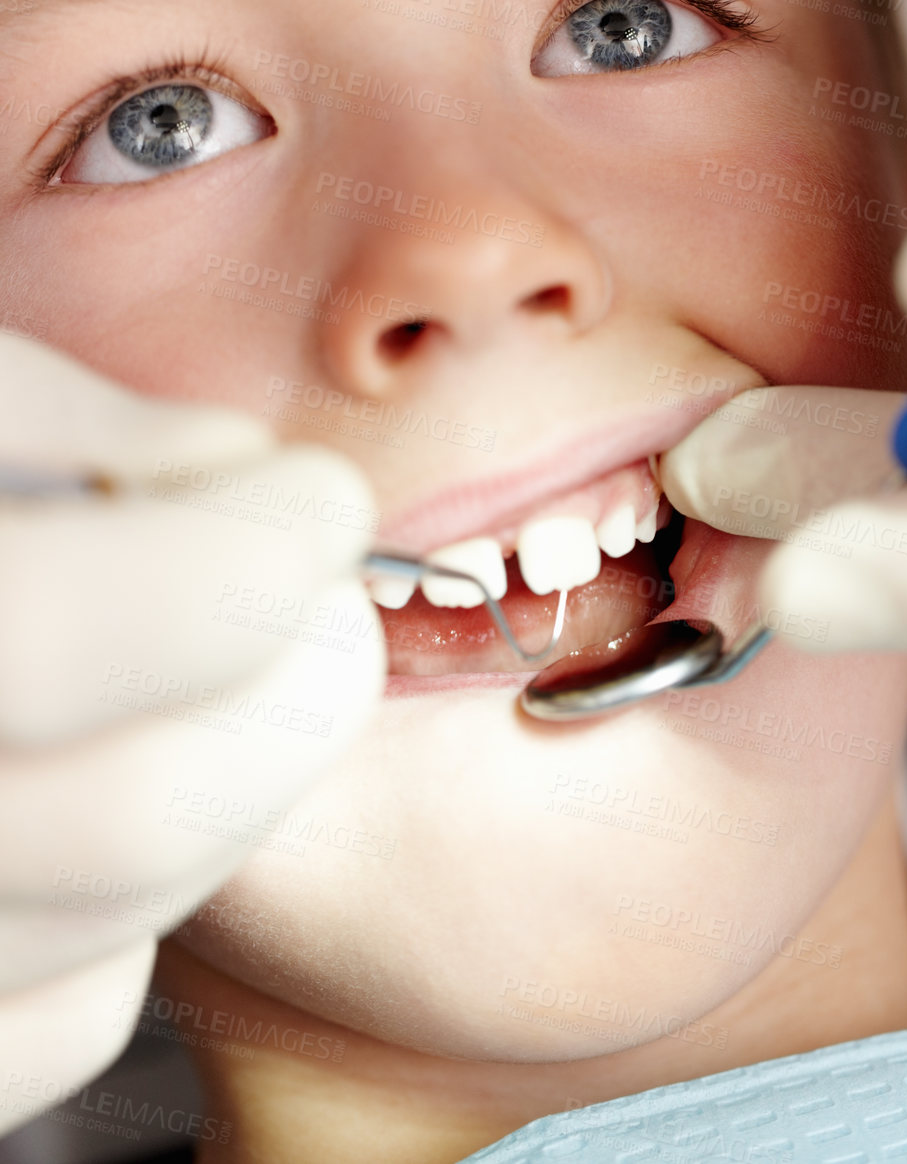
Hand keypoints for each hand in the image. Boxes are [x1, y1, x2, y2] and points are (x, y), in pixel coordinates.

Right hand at [0, 332, 384, 1135]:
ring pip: (111, 927)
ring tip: (239, 680)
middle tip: (324, 599)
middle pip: (126, 819)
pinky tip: (102, 795)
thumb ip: (41, 422)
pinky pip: (53, 1025)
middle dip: (288, 690)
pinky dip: (131, 914)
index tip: (311, 497)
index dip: (238, 559)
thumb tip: (218, 463)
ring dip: (233, 786)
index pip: (50, 639)